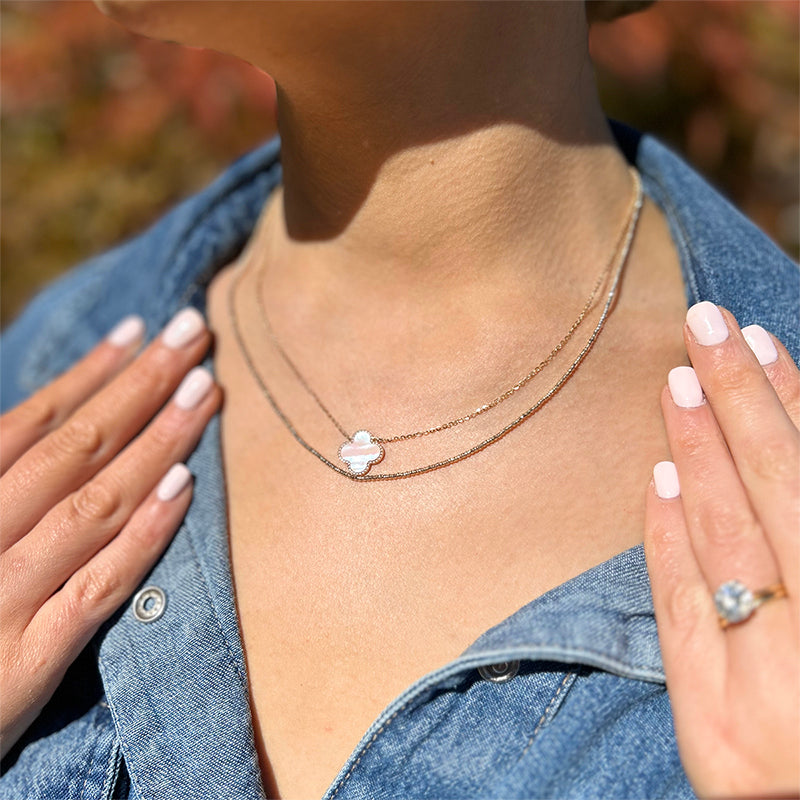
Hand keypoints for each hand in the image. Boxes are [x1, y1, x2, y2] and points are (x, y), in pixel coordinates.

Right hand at [0, 308, 221, 759]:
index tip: (139, 330)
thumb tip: (58, 420)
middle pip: (73, 448)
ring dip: (157, 443)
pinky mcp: (25, 664)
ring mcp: (1, 600)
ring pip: (93, 504)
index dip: (88, 373)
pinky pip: (97, 589)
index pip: (29, 423)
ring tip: (205, 391)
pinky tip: (184, 486)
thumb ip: (10, 482)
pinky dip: (142, 534)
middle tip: (194, 334)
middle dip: (139, 386)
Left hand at [644, 301, 798, 797]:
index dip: (792, 405)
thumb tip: (793, 458)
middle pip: (776, 493)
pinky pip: (682, 611)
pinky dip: (668, 540)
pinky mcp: (707, 728)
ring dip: (698, 453)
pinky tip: (657, 481)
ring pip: (724, 540)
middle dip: (740, 401)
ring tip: (677, 384)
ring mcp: (761, 688)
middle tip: (706, 328)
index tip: (761, 345)